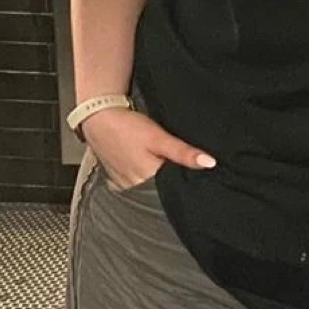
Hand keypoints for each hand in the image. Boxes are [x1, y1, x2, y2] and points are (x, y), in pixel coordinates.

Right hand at [82, 107, 215, 190]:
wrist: (97, 117)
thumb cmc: (129, 126)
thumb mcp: (159, 137)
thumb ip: (183, 153)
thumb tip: (210, 163)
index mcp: (149, 178)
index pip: (175, 189)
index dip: (185, 183)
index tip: (195, 178)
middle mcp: (135, 188)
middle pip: (160, 192)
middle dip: (170, 184)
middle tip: (176, 170)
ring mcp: (124, 186)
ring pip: (147, 191)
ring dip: (155, 184)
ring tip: (160, 169)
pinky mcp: (117, 182)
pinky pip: (134, 187)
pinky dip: (141, 181)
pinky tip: (144, 171)